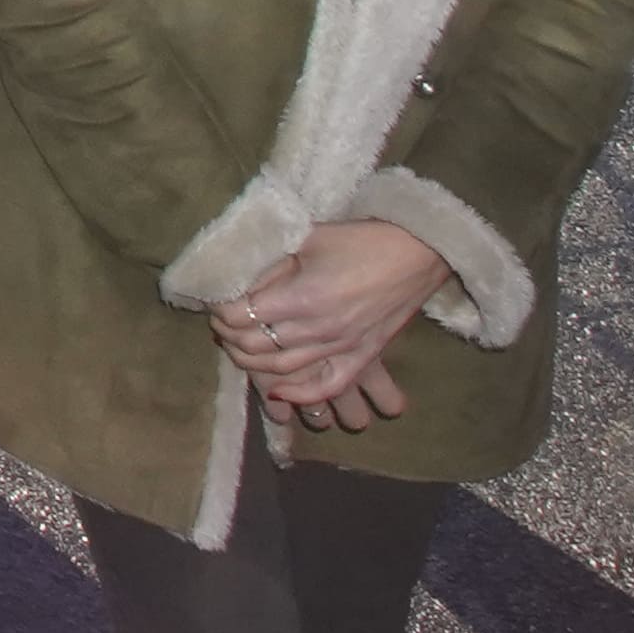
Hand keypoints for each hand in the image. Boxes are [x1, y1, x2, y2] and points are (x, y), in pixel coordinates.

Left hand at [213, 218, 448, 416]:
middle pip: (255, 345)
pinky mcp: (363, 356)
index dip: (220, 311)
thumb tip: (237, 276)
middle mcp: (318, 328)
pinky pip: (327, 385)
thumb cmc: (362, 238)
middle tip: (221, 322)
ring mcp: (342, 346)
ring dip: (251, 362)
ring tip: (237, 346)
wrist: (420, 251)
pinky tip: (278, 391)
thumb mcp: (307, 238)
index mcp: (301, 296)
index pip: (241, 315)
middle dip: (229, 335)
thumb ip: (272, 261)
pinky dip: (300, 394)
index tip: (213, 301)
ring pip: (283, 368)